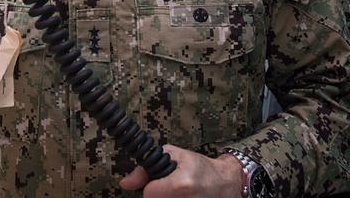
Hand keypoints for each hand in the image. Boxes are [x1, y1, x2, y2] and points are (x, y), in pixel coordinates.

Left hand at [118, 145, 243, 196]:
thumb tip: (125, 183)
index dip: (151, 187)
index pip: (148, 194)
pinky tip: (183, 197)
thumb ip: (145, 169)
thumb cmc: (200, 167)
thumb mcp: (173, 156)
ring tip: (177, 192)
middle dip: (159, 195)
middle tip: (171, 187)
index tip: (161, 182)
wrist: (225, 183)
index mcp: (181, 184)